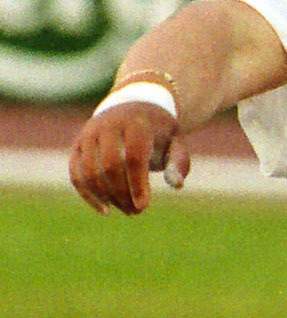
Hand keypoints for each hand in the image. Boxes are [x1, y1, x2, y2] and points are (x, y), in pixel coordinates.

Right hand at [68, 100, 190, 215]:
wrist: (133, 105)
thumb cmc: (158, 130)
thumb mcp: (176, 140)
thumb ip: (179, 161)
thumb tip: (176, 185)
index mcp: (135, 124)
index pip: (133, 157)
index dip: (137, 184)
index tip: (143, 206)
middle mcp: (108, 126)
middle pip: (110, 166)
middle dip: (122, 194)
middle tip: (137, 212)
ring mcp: (89, 134)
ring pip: (89, 172)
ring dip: (107, 197)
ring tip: (127, 210)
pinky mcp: (78, 145)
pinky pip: (76, 173)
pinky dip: (87, 195)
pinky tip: (105, 210)